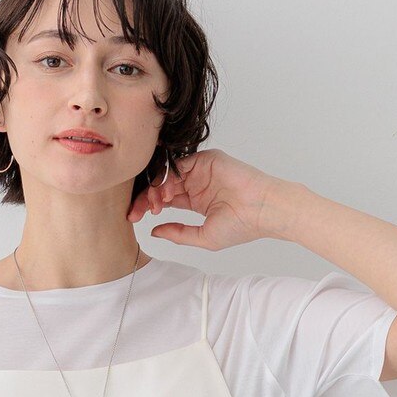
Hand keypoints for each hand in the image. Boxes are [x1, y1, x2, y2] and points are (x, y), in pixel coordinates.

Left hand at [126, 148, 295, 249]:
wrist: (263, 210)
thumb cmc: (241, 226)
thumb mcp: (202, 237)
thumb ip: (177, 233)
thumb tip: (154, 232)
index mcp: (195, 200)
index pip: (164, 199)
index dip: (147, 206)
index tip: (133, 218)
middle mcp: (195, 183)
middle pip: (161, 184)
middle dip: (145, 197)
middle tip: (136, 211)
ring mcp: (200, 170)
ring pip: (167, 173)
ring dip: (156, 188)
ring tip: (157, 204)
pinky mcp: (207, 159)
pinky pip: (180, 163)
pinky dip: (169, 176)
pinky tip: (167, 193)